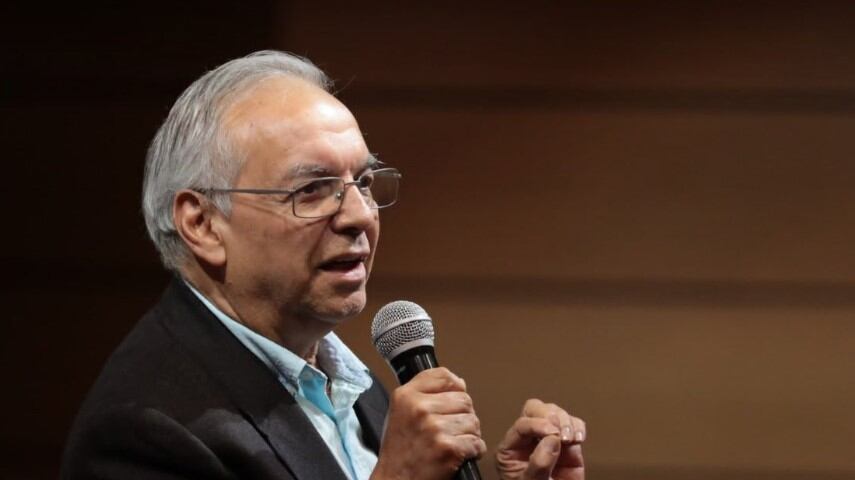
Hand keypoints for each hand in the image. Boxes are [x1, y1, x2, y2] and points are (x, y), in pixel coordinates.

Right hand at [371, 367, 485, 479]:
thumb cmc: (399, 451)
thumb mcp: (401, 411)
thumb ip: (425, 392)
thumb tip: (460, 383)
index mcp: (406, 395)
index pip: (444, 375)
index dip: (454, 388)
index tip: (451, 401)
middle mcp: (419, 408)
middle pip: (464, 399)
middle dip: (464, 415)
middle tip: (451, 429)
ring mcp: (434, 427)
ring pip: (473, 421)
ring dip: (470, 434)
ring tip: (453, 442)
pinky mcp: (448, 448)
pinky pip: (476, 442)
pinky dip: (473, 451)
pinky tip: (460, 454)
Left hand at [495, 399, 585, 479]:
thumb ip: (539, 464)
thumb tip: (551, 439)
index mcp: (510, 449)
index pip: (521, 425)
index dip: (537, 424)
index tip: (552, 433)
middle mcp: (528, 440)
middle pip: (534, 409)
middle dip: (550, 416)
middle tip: (560, 432)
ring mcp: (548, 440)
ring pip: (554, 413)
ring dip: (565, 420)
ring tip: (571, 439)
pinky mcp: (568, 445)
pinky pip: (572, 424)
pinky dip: (577, 426)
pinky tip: (578, 439)